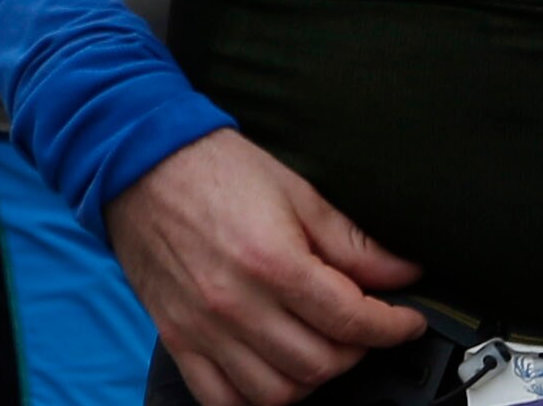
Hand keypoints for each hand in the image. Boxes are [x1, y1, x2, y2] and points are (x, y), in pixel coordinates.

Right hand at [106, 131, 424, 405]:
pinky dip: (252, 399)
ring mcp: (204, 327)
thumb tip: (403, 273)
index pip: (353, 321)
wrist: (137, 161)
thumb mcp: (296, 191)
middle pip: (321, 364)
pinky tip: (271, 373)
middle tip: (360, 328)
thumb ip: (351, 242)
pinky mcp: (177, 337)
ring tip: (317, 349)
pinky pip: (220, 399)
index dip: (393, 327)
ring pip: (278, 392)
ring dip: (310, 379)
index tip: (404, 321)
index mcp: (273, 262)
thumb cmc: (214, 168)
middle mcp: (238, 303)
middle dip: (356, 351)